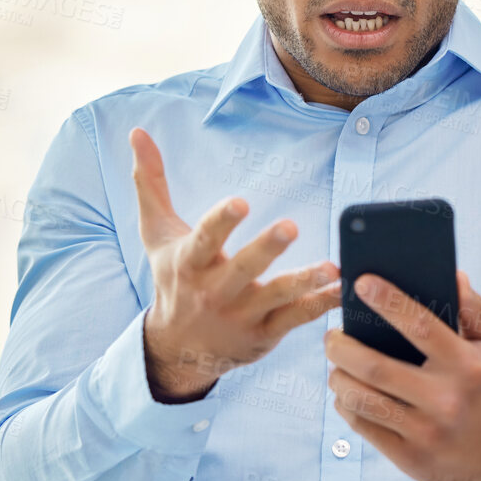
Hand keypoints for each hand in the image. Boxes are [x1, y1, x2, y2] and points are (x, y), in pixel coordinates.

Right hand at [129, 126, 342, 400]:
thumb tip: (137, 131)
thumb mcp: (156, 234)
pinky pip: (295, 318)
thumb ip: (150, 183)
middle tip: (290, 226)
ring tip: (330, 268)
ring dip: (303, 282)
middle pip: (243, 268)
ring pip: (276, 297)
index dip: (221, 222)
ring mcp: (242, 315)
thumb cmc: (173, 278)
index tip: (240, 202)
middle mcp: (215, 291)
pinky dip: (320, 305)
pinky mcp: (265, 334)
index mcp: (189, 263)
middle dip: (266, 248)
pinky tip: (342, 289)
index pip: (204, 240)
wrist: (178, 348)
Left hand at [324, 269, 480, 480]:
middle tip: (332, 336)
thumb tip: (453, 276)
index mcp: (467, 367)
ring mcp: (425, 433)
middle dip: (341, 347)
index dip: (388, 302)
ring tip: (336, 364)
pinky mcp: (408, 458)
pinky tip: (347, 391)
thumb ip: (474, 310)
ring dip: (338, 377)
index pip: (421, 327)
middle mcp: (445, 401)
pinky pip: (361, 426)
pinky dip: (345, 404)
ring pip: (360, 399)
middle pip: (374, 368)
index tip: (361, 282)